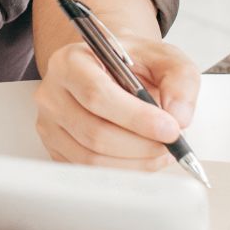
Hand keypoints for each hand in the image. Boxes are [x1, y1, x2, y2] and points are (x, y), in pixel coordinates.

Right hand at [35, 38, 200, 170]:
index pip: (97, 94)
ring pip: (92, 158)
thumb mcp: (162, 58)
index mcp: (70, 62)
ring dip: (136, 162)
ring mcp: (49, 125)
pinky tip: (142, 157)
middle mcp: (52, 94)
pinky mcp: (55, 149)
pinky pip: (89, 172)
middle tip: (171, 144)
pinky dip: (124, 170)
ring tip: (161, 151)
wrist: (108, 70)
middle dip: (142, 145)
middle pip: (95, 132)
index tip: (170, 129)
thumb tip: (178, 115)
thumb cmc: (131, 64)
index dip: (136, 117)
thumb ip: (180, 79)